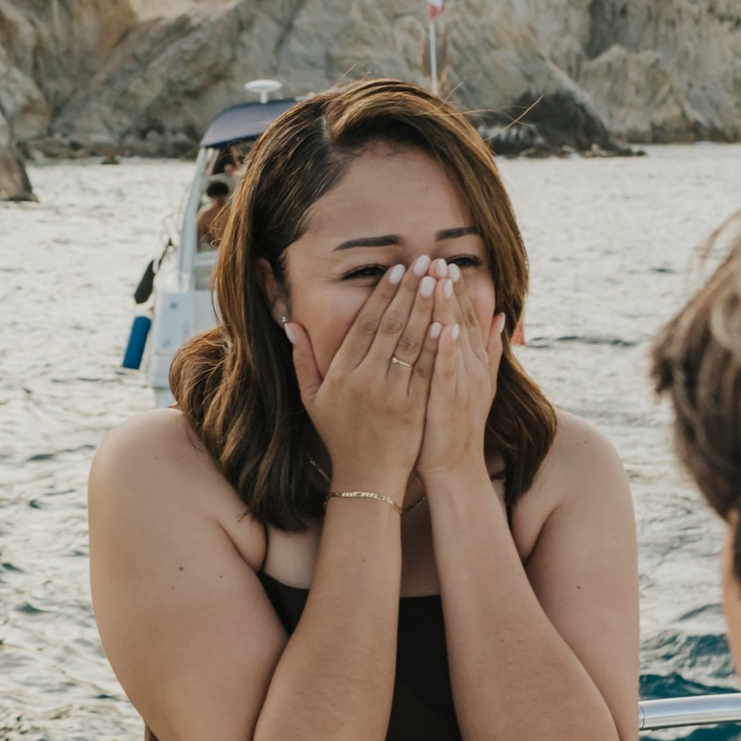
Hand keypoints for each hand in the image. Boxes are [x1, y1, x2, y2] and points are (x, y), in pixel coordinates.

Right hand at [286, 256, 438, 490]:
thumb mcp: (311, 399)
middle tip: (425, 262)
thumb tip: (291, 325)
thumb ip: (302, 360)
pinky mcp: (415, 408)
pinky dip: (438, 344)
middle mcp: (367, 380)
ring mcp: (393, 394)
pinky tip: (449, 320)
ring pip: (412, 343)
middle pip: (391, 327)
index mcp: (342, 374)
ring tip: (440, 280)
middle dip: (410, 291)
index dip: (382, 296)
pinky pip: (427, 369)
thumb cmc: (338, 436)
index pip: (365, 326)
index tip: (397, 271)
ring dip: (428, 308)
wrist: (366, 478)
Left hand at [418, 260, 501, 482]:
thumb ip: (490, 350)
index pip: (464, 318)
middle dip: (449, 290)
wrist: (455, 466)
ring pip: (455, 339)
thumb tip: (501, 317)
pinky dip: (446, 349)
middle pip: (461, 321)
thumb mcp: (478, 382)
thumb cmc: (457, 425)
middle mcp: (471, 368)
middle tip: (439, 259)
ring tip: (439, 280)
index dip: (456, 291)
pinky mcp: (449, 400)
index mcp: (474, 362)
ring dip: (447, 309)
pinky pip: (447, 370)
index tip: (445, 263)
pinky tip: (442, 328)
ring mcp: (462, 383)